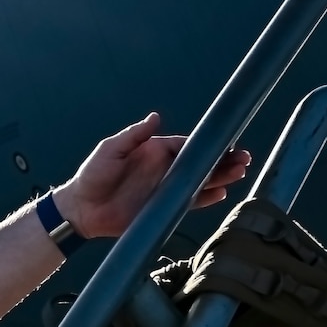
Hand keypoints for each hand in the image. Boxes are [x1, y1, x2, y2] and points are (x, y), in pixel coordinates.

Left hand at [52, 112, 250, 239]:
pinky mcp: (164, 208)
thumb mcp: (110, 150)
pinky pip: (190, 202)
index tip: (228, 143)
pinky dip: (206, 198)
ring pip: (201, 181)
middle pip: (201, 163)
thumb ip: (133, 136)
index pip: (189, 145)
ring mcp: (166, 188)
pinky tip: (221, 193)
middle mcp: (165, 168)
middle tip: (244, 160)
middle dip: (224, 160)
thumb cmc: (93, 174)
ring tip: (240, 173)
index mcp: (156, 150)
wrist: (82, 209)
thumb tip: (155, 117)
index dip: (209, 144)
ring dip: (221, 177)